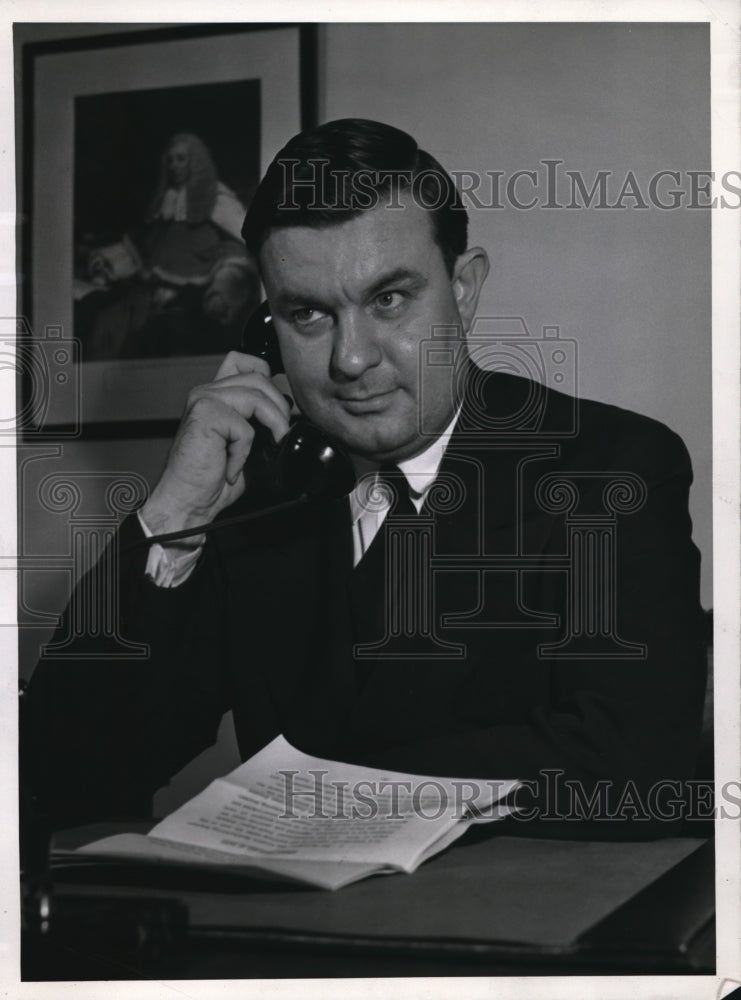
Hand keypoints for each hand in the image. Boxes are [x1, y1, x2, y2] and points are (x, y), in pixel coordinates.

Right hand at [141, 352, 291, 535]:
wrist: (189, 501)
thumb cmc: (213, 477)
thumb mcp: (249, 445)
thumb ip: (265, 423)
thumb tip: (292, 413)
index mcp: (216, 394)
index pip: (245, 361)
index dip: (269, 377)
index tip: (279, 408)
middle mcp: (207, 392)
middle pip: (259, 377)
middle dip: (280, 407)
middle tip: (281, 436)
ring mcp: (204, 400)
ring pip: (257, 396)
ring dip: (273, 425)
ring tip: (270, 448)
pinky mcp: (205, 414)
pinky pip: (245, 427)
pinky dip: (245, 452)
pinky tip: (232, 467)